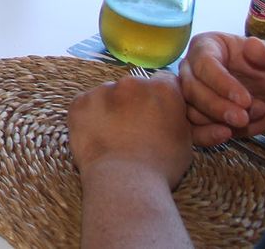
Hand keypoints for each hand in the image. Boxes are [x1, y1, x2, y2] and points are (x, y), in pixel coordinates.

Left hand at [68, 74, 192, 190]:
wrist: (124, 181)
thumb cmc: (160, 166)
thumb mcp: (185, 140)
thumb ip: (177, 116)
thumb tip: (174, 111)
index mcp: (162, 89)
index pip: (164, 82)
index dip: (160, 99)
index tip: (156, 114)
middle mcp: (132, 82)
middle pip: (133, 87)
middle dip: (134, 103)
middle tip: (134, 129)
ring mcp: (102, 90)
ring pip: (107, 95)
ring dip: (110, 110)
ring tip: (114, 138)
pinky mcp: (79, 102)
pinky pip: (85, 105)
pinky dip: (89, 118)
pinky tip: (97, 138)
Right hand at [178, 32, 264, 145]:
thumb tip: (253, 45)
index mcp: (209, 46)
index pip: (203, 62)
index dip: (220, 82)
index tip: (244, 99)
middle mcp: (195, 68)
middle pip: (190, 88)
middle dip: (216, 106)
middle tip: (242, 118)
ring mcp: (195, 93)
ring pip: (190, 109)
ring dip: (218, 120)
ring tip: (248, 120)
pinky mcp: (201, 115)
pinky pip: (193, 128)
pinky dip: (207, 135)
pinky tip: (227, 134)